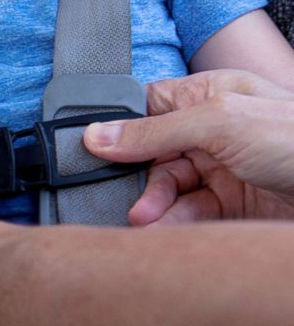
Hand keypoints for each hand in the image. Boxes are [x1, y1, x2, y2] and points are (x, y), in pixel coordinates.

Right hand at [84, 70, 293, 224]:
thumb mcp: (219, 122)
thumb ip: (154, 130)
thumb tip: (98, 135)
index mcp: (208, 95)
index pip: (146, 108)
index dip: (119, 130)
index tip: (93, 152)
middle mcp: (213, 130)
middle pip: (151, 154)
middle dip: (137, 178)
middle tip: (128, 198)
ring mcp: (222, 168)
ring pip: (167, 188)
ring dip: (152, 205)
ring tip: (145, 221)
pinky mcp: (232, 204)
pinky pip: (188, 214)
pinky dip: (173, 223)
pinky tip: (165, 230)